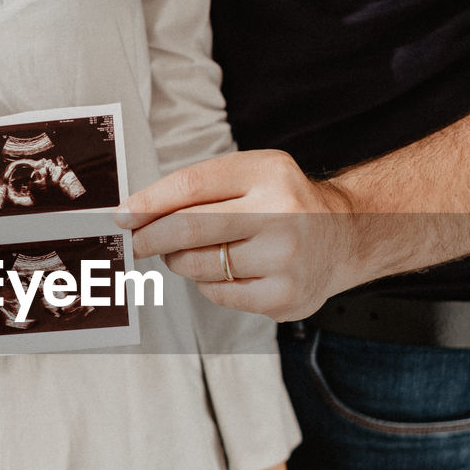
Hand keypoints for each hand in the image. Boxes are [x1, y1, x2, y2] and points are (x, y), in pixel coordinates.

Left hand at [115, 149, 356, 320]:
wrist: (347, 235)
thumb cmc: (285, 203)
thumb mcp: (254, 175)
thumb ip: (203, 189)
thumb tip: (138, 214)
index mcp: (268, 173)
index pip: (192, 186)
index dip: (149, 203)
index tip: (123, 216)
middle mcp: (281, 212)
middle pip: (189, 227)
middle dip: (150, 238)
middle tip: (134, 244)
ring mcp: (285, 258)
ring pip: (199, 265)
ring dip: (180, 261)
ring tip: (191, 252)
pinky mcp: (284, 296)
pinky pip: (218, 294)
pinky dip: (209, 284)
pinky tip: (226, 271)